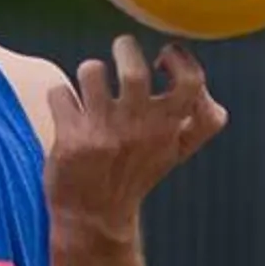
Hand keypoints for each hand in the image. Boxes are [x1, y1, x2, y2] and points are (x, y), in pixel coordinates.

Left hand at [45, 36, 227, 239]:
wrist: (95, 217)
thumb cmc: (136, 173)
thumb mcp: (175, 152)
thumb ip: (200, 122)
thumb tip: (205, 89)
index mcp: (168, 128)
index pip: (191, 83)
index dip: (180, 59)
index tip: (163, 59)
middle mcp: (138, 129)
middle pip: (133, 72)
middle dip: (125, 49)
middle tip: (120, 52)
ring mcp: (104, 134)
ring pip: (91, 72)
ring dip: (90, 70)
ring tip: (91, 83)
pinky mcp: (72, 140)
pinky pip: (60, 93)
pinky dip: (60, 96)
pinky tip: (67, 109)